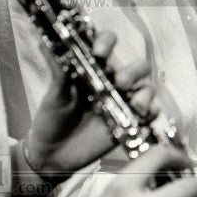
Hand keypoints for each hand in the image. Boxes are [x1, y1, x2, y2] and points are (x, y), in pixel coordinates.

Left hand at [22, 30, 158, 176]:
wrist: (53, 154)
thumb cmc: (52, 119)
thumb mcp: (54, 96)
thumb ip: (57, 72)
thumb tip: (45, 43)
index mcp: (93, 69)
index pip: (106, 45)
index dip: (106, 42)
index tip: (98, 53)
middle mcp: (112, 82)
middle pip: (136, 66)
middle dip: (132, 71)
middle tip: (119, 82)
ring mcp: (122, 102)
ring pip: (146, 88)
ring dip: (144, 93)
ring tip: (135, 104)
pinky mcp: (128, 122)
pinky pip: (150, 114)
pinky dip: (151, 112)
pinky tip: (142, 115)